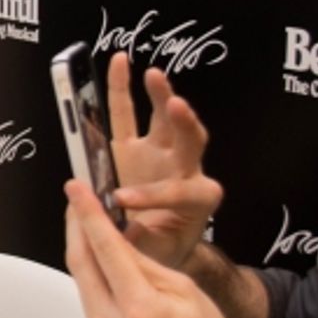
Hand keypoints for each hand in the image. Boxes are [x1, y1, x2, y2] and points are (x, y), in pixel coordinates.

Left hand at [65, 180, 249, 317]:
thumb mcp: (186, 292)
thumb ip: (145, 263)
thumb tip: (116, 237)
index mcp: (141, 309)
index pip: (105, 249)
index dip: (88, 214)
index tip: (77, 189)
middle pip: (80, 261)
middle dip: (75, 224)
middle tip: (77, 196)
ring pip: (80, 277)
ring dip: (81, 245)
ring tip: (88, 219)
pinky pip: (88, 294)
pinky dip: (90, 269)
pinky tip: (98, 255)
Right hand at [105, 52, 222, 268]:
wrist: (159, 243)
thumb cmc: (163, 248)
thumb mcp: (159, 254)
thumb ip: (143, 242)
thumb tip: (123, 232)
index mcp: (197, 199)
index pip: (179, 191)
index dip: (151, 194)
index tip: (122, 200)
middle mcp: (183, 169)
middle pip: (191, 140)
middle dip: (185, 122)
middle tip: (176, 106)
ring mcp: (159, 154)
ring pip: (166, 120)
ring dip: (162, 95)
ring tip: (153, 75)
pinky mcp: (133, 147)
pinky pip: (127, 114)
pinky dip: (123, 88)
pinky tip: (120, 63)